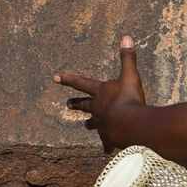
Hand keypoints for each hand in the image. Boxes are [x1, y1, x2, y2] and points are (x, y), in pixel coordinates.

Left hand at [55, 36, 145, 150]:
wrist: (132, 125)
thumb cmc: (130, 99)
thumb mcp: (130, 76)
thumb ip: (127, 57)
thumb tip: (126, 36)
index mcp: (100, 93)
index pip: (81, 83)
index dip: (68, 79)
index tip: (55, 77)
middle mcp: (97, 109)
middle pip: (84, 105)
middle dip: (76, 104)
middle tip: (67, 104)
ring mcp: (102, 125)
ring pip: (93, 124)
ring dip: (91, 124)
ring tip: (87, 125)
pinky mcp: (109, 138)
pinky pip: (107, 143)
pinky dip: (108, 145)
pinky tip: (107, 150)